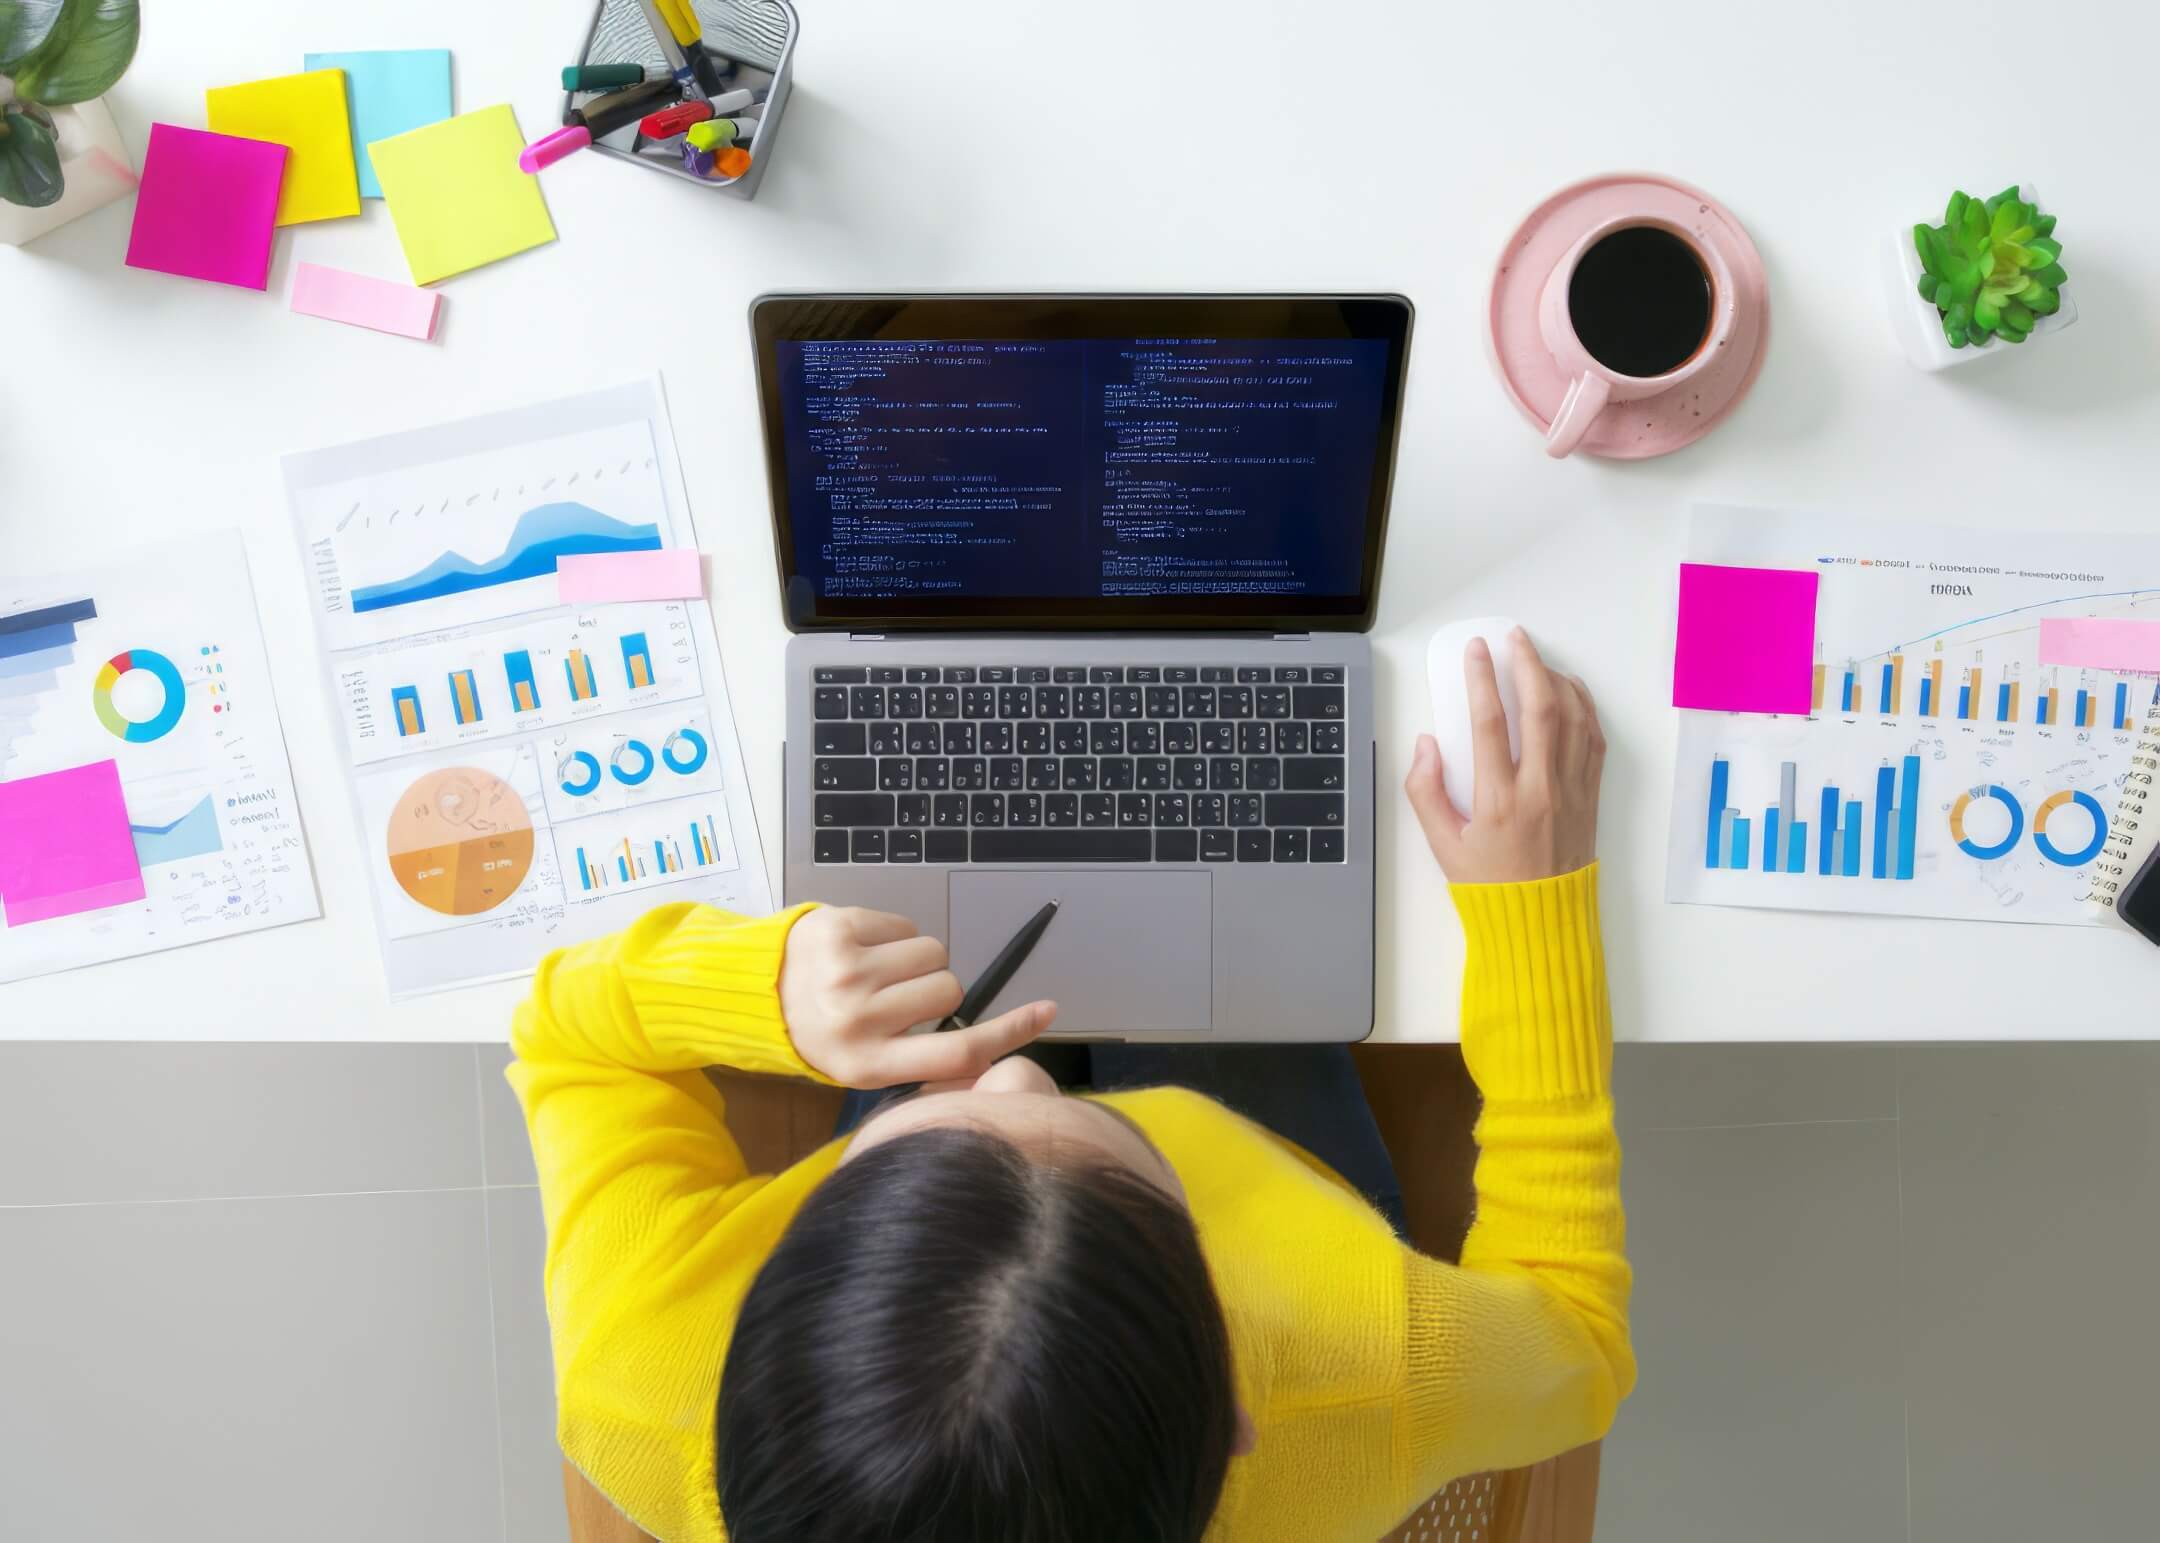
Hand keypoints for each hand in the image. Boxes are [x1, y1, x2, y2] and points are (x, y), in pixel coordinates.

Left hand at [778, 906, 1056, 1088]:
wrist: (757, 993)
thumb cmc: (822, 1032)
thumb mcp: (866, 1064)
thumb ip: (921, 1058)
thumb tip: (993, 1043)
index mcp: (869, 1065)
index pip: (958, 1052)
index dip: (1010, 1032)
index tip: (1046, 1012)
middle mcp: (858, 1019)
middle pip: (949, 991)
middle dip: (936, 989)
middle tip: (898, 998)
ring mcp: (846, 971)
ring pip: (933, 952)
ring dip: (918, 960)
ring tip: (878, 973)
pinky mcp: (840, 929)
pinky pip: (905, 925)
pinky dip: (895, 936)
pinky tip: (863, 951)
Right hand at [1404, 628, 1604, 883]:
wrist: (1540, 920)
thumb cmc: (1487, 883)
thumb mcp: (1441, 844)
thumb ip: (1425, 791)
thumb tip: (1427, 743)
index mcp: (1499, 801)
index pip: (1490, 723)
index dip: (1481, 678)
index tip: (1476, 651)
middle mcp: (1540, 789)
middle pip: (1540, 709)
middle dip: (1527, 664)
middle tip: (1513, 638)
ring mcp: (1571, 790)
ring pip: (1574, 718)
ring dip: (1556, 679)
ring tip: (1537, 659)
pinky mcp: (1591, 795)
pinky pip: (1594, 738)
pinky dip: (1584, 707)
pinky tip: (1568, 690)